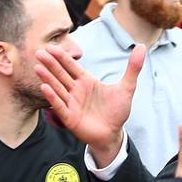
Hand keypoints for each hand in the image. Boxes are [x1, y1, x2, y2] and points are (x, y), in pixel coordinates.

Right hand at [34, 42, 143, 165]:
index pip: (72, 66)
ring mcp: (72, 104)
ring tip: (38, 67)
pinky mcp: (70, 118)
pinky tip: (45, 87)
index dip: (62, 57)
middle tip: (39, 52)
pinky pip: (60, 106)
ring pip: (58, 88)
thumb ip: (133, 68)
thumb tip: (143, 47)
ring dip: (48, 78)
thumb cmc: (117, 111)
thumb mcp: (127, 87)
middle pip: (61, 75)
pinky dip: (52, 97)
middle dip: (51, 64)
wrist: (113, 134)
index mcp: (86, 82)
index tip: (51, 47)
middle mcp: (76, 91)